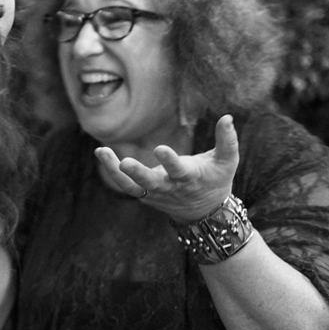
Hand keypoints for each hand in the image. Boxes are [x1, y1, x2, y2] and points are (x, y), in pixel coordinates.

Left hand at [94, 114, 239, 223]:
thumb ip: (227, 140)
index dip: (170, 161)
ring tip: (101, 151)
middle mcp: (170, 187)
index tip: (160, 149)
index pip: (179, 171)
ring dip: (116, 171)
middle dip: (139, 173)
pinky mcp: (145, 195)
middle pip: (152, 183)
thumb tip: (227, 117)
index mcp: (190, 178)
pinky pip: (126, 186)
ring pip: (133, 186)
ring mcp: (155, 193)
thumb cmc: (216, 180)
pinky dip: (113, 172)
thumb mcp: (227, 161)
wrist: (206, 213)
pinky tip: (102, 153)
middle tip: (125, 163)